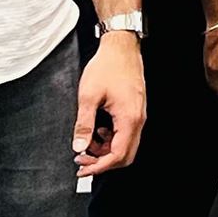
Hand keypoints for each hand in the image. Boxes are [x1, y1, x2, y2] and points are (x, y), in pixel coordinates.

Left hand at [75, 32, 146, 176]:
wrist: (121, 48)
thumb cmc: (107, 67)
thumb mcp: (88, 96)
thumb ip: (84, 124)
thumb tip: (79, 146)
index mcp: (129, 118)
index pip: (118, 154)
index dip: (100, 167)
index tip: (83, 168)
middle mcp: (137, 119)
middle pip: (125, 155)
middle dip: (103, 162)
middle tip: (82, 160)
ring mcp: (137, 115)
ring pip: (126, 145)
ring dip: (105, 150)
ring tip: (86, 144)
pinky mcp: (134, 110)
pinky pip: (125, 134)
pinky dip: (110, 139)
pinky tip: (98, 131)